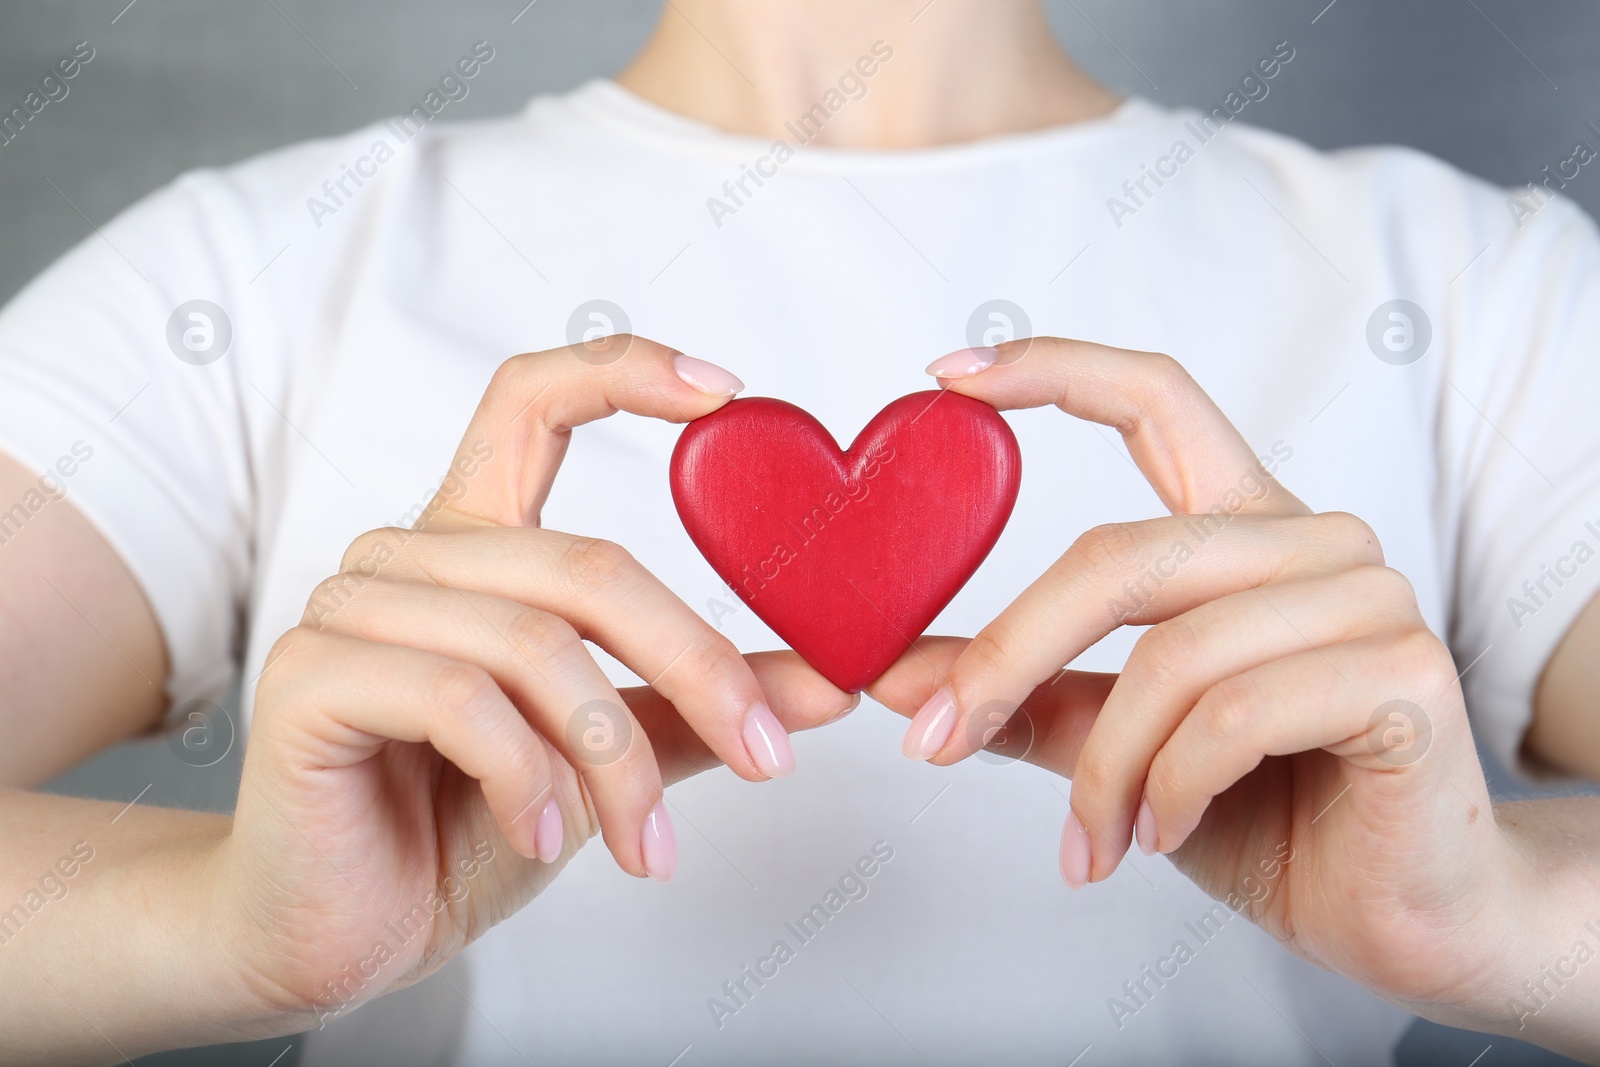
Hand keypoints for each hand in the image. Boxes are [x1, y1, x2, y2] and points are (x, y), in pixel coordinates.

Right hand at [216, 338, 853, 1027]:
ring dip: (616, 762)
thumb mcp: (604, 758)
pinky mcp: (311, 676)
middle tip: (767, 756)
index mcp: (477, 545)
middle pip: (585, 564)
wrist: (349, 933)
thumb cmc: (465, 830)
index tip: (725, 392)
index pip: (532, 403)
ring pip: (535, 644)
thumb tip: (827, 682)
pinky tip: (542, 836)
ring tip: (645, 846)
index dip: (624, 372)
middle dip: (697, 669)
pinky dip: (528, 778)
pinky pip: (461, 700)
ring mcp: (353, 607)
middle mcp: (411, 555)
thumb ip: (694, 706)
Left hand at [869, 338, 1524, 1015]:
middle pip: (1122, 556)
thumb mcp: (1120, 745)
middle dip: (1011, 655)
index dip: (1054, 369)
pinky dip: (1172, 789)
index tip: (950, 377)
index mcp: (1245, 528)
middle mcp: (1312, 542)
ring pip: (1173, 655)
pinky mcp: (1404, 673)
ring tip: (1092, 839)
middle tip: (937, 738)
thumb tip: (894, 674)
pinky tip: (1164, 834)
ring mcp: (1368, 598)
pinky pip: (1236, 714)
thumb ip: (1027, 696)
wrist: (1397, 911)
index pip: (1157, 400)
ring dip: (1105, 769)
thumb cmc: (1266, 812)